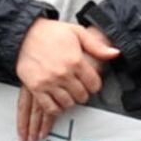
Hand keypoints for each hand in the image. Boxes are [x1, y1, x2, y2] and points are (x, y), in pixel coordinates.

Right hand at [13, 19, 118, 140]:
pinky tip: (58, 103)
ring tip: (69, 95)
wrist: (25, 34)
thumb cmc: (51, 32)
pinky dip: (56, 108)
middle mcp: (63, 73)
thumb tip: (115, 53)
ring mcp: (49, 82)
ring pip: (67, 103)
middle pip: (81, 95)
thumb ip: (97, 46)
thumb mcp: (77, 32)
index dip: (95, 86)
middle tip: (80, 91)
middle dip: (83, 94)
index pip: (94, 84)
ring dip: (70, 101)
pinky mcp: (36, 87)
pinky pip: (50, 107)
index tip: (92, 85)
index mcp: (76, 61)